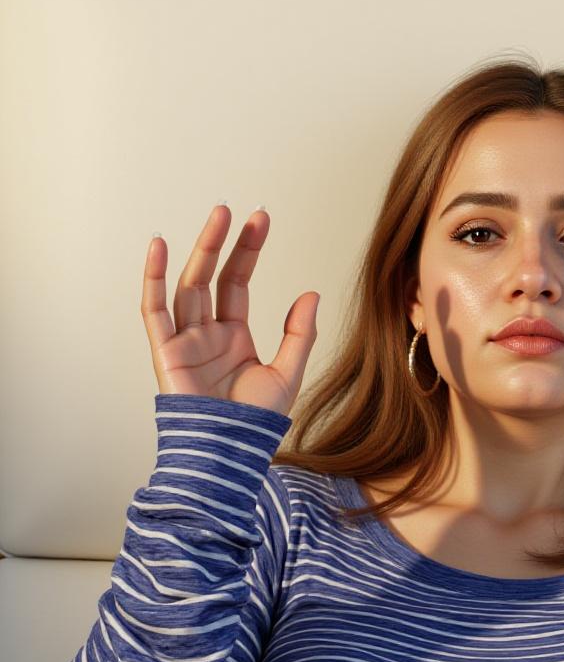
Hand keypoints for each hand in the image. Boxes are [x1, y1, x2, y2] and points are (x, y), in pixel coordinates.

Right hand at [142, 202, 319, 415]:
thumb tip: (312, 293)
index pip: (237, 283)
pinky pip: (154, 310)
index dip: (248, 251)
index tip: (261, 220)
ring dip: (200, 250)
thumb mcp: (288, 373)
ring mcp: (184, 340)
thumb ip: (299, 333)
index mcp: (233, 336)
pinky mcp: (165, 351)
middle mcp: (206, 333)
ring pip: (188, 284)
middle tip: (238, 210)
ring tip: (217, 216)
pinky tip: (159, 247)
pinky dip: (153, 279)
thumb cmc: (254, 422)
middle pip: (213, 277)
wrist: (229, 451)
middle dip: (225, 243)